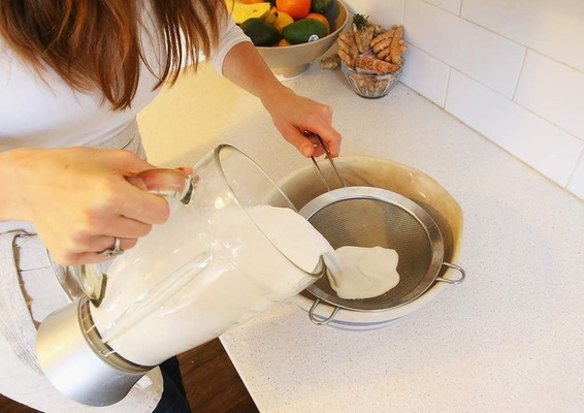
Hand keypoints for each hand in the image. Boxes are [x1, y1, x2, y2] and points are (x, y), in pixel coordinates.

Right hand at [7, 147, 180, 264]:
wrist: (28, 182)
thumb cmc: (73, 166)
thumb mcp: (117, 160)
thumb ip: (155, 173)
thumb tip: (187, 178)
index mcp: (112, 194)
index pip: (161, 214)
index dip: (155, 203)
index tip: (142, 196)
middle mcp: (97, 221)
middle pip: (146, 230)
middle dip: (138, 215)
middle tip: (116, 201)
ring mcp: (83, 242)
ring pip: (128, 244)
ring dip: (122, 230)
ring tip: (100, 212)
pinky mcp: (71, 256)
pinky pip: (107, 255)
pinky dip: (103, 242)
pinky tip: (87, 225)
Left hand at [261, 86, 341, 157]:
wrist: (282, 100)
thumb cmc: (283, 113)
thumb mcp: (288, 133)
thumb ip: (301, 144)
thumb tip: (309, 153)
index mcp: (314, 119)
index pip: (334, 138)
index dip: (334, 151)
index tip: (330, 158)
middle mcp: (323, 113)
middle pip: (331, 138)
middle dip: (320, 147)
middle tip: (307, 146)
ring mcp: (326, 111)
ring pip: (329, 134)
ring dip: (318, 139)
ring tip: (305, 134)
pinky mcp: (326, 111)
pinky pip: (327, 128)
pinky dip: (318, 133)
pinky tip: (308, 129)